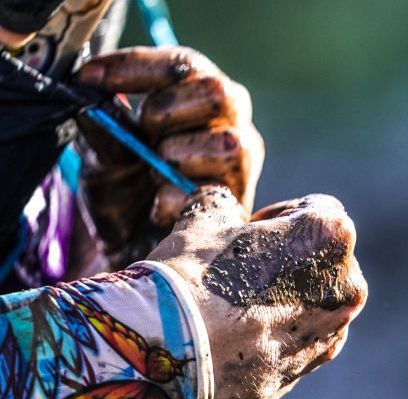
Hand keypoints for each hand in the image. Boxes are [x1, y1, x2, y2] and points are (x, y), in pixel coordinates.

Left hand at [75, 46, 263, 268]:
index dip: (136, 67)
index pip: (183, 64)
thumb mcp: (105, 156)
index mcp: (201, 98)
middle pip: (215, 92)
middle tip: (142, 136)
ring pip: (225, 143)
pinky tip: (160, 206)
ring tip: (155, 175)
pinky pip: (214, 190)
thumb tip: (89, 98)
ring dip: (175, 158)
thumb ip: (105, 129)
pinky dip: (173, 198)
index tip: (89, 79)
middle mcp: (233, 123)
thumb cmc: (127, 194)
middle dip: (165, 112)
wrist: (138, 250)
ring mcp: (243, 163)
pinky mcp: (240, 202)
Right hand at [147, 186, 366, 398]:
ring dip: (288, 297)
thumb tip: (219, 201)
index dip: (279, 216)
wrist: (171, 352)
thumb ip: (221, 202)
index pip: (317, 209)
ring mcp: (334, 329)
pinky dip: (281, 333)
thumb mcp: (203, 220)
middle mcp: (347, 284)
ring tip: (236, 305)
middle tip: (241, 268)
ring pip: (317, 300)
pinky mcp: (314, 364)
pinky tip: (241, 335)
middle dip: (289, 258)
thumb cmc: (190, 275)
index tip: (249, 229)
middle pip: (322, 258)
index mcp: (331, 236)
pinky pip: (303, 338)